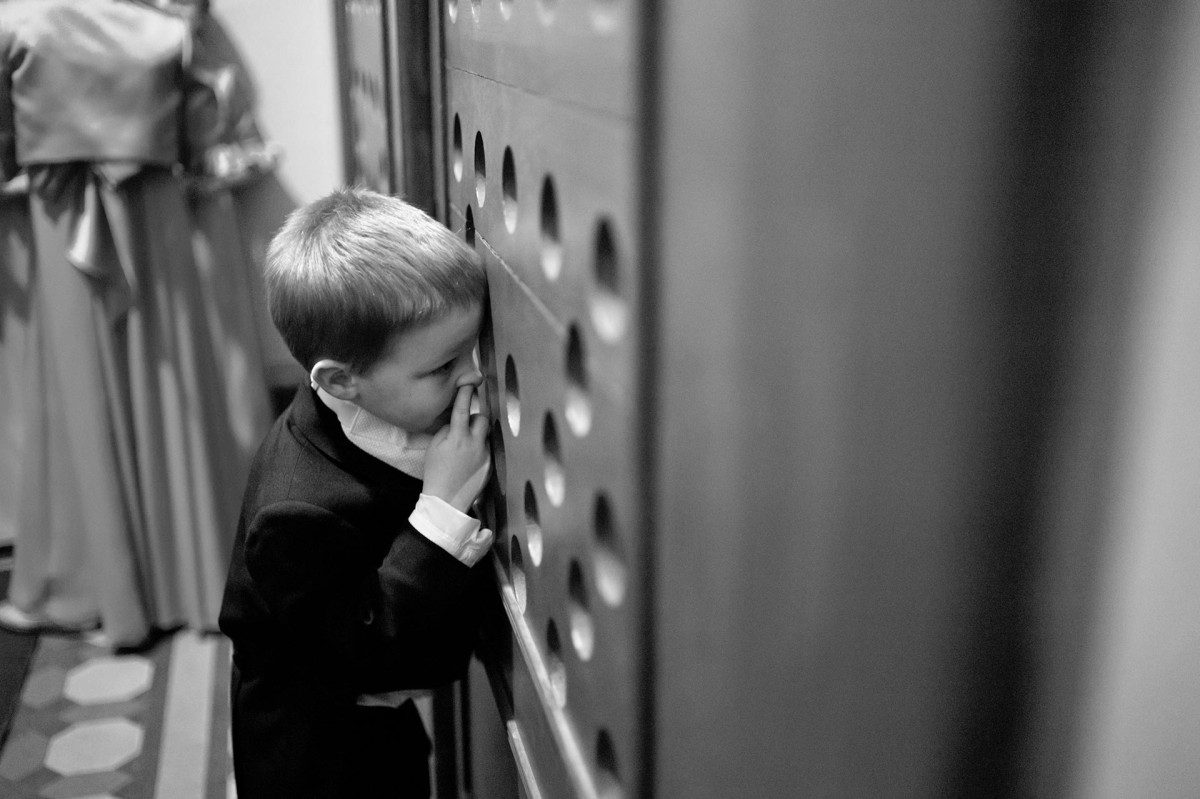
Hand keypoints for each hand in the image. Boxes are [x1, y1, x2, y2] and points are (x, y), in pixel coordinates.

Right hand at [423, 384, 491, 511]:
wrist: (446, 501)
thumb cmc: (436, 473)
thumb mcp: (434, 447)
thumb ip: (447, 430)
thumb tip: (456, 422)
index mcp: (457, 438)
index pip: (462, 409)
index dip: (465, 394)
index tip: (468, 383)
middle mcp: (474, 443)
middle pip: (482, 418)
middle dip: (475, 417)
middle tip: (465, 425)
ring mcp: (485, 454)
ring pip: (486, 434)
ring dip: (477, 434)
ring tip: (465, 447)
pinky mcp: (491, 464)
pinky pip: (487, 448)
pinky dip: (480, 449)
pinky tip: (469, 461)